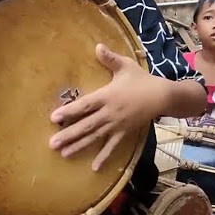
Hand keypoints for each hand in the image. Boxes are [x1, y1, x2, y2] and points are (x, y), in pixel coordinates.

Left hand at [49, 44, 163, 169]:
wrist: (162, 96)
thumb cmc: (142, 80)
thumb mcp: (126, 66)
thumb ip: (110, 58)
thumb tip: (97, 46)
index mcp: (107, 96)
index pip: (84, 105)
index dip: (69, 111)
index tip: (54, 118)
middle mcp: (109, 113)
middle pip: (86, 125)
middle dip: (68, 135)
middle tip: (52, 144)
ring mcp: (116, 125)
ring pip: (95, 137)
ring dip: (79, 146)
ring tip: (63, 154)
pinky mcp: (124, 133)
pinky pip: (112, 147)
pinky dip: (103, 157)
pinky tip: (94, 168)